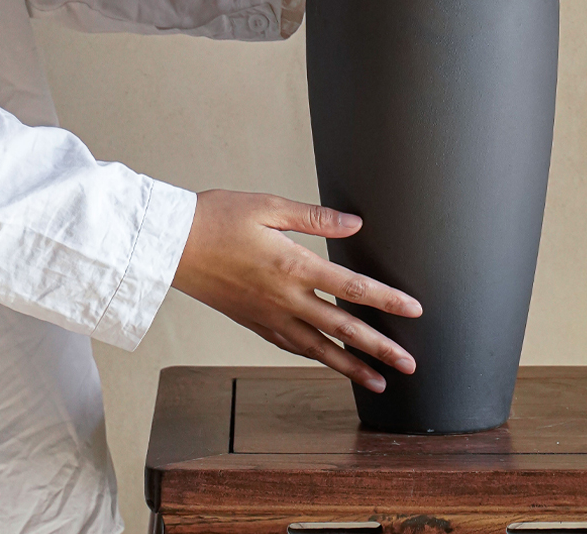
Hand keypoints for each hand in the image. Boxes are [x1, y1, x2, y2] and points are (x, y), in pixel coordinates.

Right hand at [170, 189, 421, 390]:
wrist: (172, 245)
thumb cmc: (218, 218)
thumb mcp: (269, 205)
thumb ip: (315, 218)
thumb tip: (355, 225)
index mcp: (292, 265)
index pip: (351, 288)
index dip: (386, 300)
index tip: (414, 310)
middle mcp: (284, 298)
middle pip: (342, 328)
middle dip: (379, 348)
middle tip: (410, 364)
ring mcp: (268, 315)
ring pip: (319, 348)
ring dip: (352, 366)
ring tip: (380, 381)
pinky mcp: (254, 323)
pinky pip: (293, 346)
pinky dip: (317, 357)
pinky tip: (331, 363)